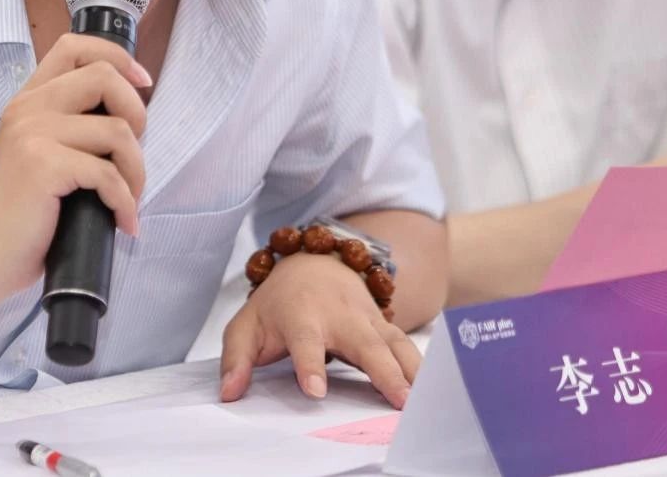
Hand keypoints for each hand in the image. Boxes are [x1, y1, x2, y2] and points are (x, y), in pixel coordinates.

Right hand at [0, 33, 151, 294]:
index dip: (117, 57)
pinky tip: (122, 222)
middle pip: (105, 77)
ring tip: (128, 199)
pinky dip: (126, 202)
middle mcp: (28, 109)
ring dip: (137, 171)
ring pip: (118, 130)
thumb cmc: (23, 213)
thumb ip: (69, 126)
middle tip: (132, 157)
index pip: (73, 47)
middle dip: (138, 115)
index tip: (141, 83)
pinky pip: (108, 174)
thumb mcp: (39, 153)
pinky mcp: (43, 166)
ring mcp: (33, 134)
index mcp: (28, 100)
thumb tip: (130, 117)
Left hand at [219, 252, 418, 408]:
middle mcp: (339, 315)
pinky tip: (437, 390)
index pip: (305, 342)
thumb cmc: (277, 305)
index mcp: (301, 316)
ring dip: (412, 370)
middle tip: (399, 402)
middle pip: (364, 344)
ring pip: (394, 343)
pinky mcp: (386, 325)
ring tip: (426, 400)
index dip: (310, 365)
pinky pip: (408, 344)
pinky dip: (424, 366)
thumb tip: (228, 392)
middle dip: (382, 372)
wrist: (311, 266)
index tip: (315, 390)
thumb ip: (236, 360)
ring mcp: (367, 318)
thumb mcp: (246, 326)